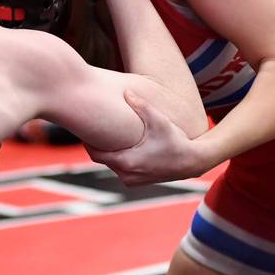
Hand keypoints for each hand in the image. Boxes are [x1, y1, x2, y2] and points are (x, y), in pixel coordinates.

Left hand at [86, 91, 212, 185]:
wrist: (192, 161)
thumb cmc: (175, 140)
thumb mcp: (159, 121)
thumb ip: (141, 106)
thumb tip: (126, 92)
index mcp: (128, 162)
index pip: (96, 154)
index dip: (87, 142)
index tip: (82, 129)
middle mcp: (127, 175)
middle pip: (101, 159)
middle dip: (96, 145)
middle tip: (89, 129)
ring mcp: (132, 181)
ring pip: (110, 165)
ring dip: (107, 153)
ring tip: (102, 136)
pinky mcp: (137, 182)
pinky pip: (119, 170)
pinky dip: (117, 159)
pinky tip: (117, 145)